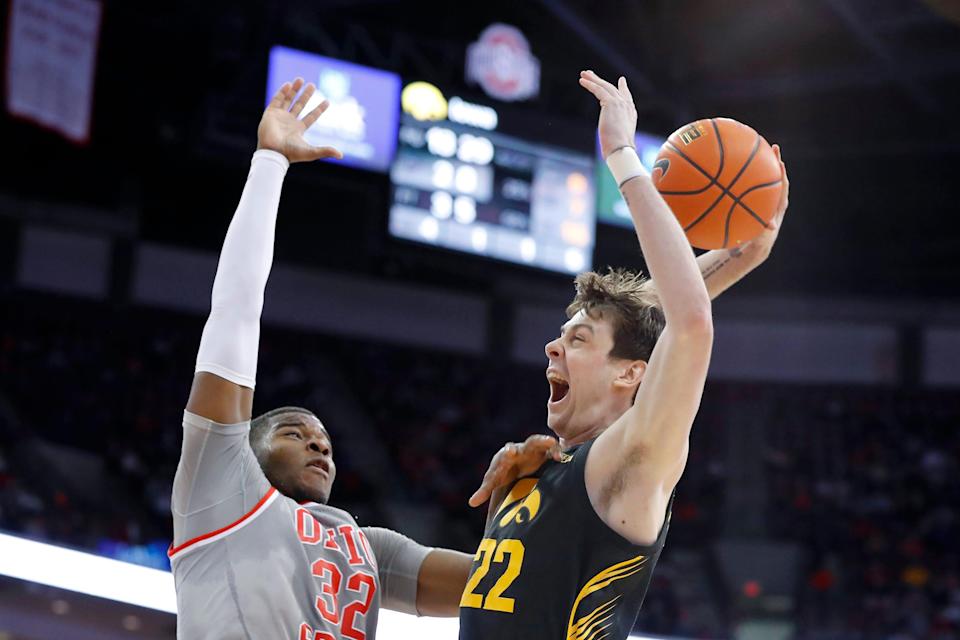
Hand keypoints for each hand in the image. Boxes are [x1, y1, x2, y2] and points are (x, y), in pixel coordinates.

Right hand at [258, 77, 342, 162]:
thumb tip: (341, 155)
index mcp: (299, 130)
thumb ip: (325, 151)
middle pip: (299, 105)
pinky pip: (276, 100)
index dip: (319, 109)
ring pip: (288, 100)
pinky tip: (289, 84)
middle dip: (306, 95)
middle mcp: (289, 122)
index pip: (311, 117)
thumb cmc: (291, 153)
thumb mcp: (311, 152)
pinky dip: (282, 92)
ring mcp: (279, 117)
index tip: (327, 101)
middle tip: (312, 85)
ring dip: (294, 90)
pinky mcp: (270, 114)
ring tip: (301, 79)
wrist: (273, 153)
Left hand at [468, 435, 561, 506]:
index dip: (508, 454)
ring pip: (539, 442)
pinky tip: (560, 459)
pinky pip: (552, 451)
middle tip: (533, 444)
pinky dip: (556, 453)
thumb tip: (471, 503)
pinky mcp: (545, 454)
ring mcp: (533, 450)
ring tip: (552, 443)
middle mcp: (520, 450)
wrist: (516, 463)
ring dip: (544, 442)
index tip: (510, 452)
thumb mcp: (494, 480)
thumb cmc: (503, 471)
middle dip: (528, 443)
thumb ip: (484, 490)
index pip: (506, 454)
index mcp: (506, 456)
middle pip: (524, 444)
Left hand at [578, 70, 636, 158]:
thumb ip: (615, 137)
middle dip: (602, 81)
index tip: (621, 81)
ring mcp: (619, 103)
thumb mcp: (617, 141)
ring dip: (593, 79)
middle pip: (613, 89)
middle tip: (592, 75)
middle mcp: (626, 106)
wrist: (621, 149)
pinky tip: (582, 81)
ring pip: (604, 87)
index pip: (627, 98)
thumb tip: (610, 149)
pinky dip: (590, 84)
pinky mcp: (610, 103)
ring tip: (583, 74)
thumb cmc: (619, 151)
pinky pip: (598, 90)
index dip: (623, 89)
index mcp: (630, 115)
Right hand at [737, 144, 789, 260]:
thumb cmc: (758, 240)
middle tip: (773, 147)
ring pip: (763, 177)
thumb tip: (770, 227)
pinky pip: (750, 183)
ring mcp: (765, 197)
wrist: (756, 244)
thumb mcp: (762, 235)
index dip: (782, 174)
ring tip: (756, 147)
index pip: (783, 185)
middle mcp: (774, 197)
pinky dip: (744, 174)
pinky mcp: (755, 198)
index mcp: (779, 204)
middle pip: (776, 175)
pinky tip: (733, 165)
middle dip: (775, 161)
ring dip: (761, 163)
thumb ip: (765, 229)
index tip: (781, 163)